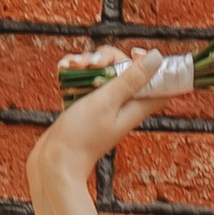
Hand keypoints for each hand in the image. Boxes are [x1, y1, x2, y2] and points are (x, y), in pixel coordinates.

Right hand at [27, 51, 183, 214]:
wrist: (55, 161)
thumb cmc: (82, 136)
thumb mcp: (108, 101)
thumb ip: (131, 79)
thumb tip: (157, 57)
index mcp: (136, 106)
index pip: (159, 83)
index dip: (151, 65)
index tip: (133, 52)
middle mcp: (123, 106)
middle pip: (125, 70)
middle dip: (108, 59)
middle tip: (93, 63)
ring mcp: (104, 106)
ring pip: (103, 73)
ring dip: (87, 63)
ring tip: (72, 65)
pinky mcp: (86, 107)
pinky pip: (85, 81)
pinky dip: (76, 72)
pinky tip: (63, 69)